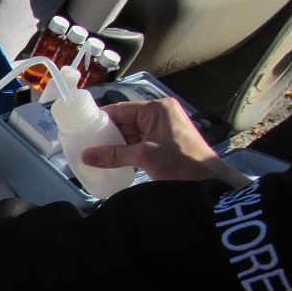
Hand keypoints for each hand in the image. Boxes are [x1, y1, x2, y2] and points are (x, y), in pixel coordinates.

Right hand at [81, 98, 250, 187]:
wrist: (209, 181)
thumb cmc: (180, 162)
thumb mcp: (144, 156)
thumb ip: (114, 154)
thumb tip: (86, 156)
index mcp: (157, 109)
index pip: (122, 109)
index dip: (101, 118)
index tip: (82, 128)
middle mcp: (160, 116)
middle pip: (125, 122)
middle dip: (107, 134)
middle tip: (85, 144)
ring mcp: (162, 131)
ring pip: (131, 135)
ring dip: (116, 145)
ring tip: (94, 154)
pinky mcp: (163, 145)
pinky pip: (138, 145)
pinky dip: (126, 152)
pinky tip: (112, 160)